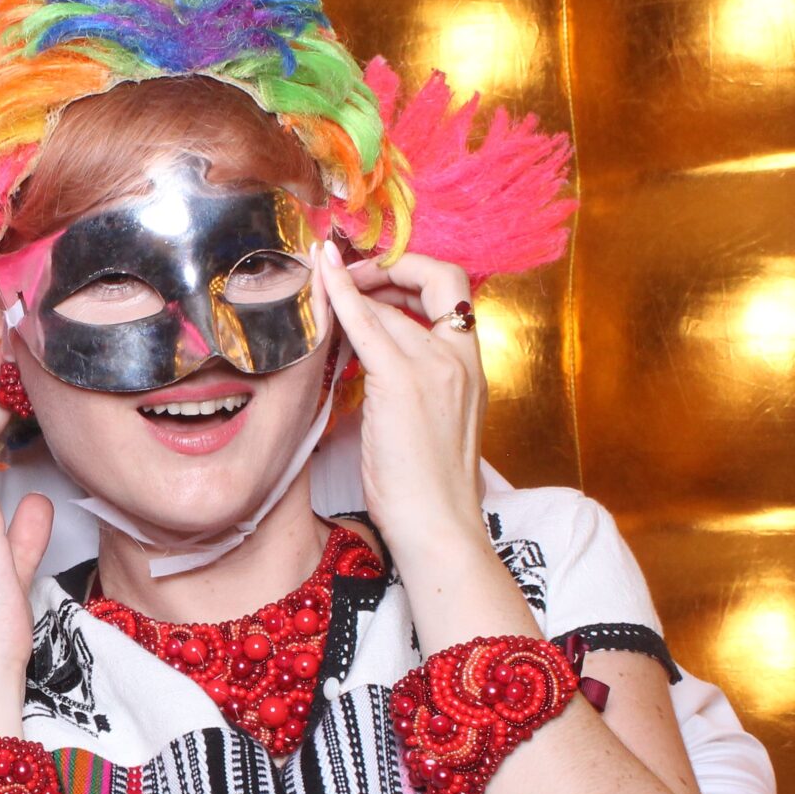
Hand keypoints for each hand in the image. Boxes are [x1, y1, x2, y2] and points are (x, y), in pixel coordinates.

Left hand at [318, 246, 485, 558]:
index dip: (414, 275)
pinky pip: (366, 323)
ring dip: (357, 285)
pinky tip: (323, 276)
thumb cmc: (426, 488)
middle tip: (349, 274)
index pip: (453, 293)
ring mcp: (434, 367)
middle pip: (432, 281)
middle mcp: (460, 358)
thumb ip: (414, 385)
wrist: (438, 525)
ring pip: (390, 303)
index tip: (380, 279)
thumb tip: (373, 365)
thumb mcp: (430, 421)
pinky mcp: (402, 381)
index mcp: (471, 367)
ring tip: (327, 283)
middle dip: (388, 269)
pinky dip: (342, 294)